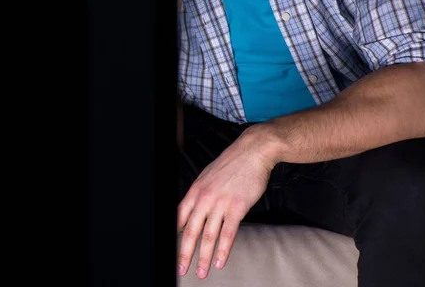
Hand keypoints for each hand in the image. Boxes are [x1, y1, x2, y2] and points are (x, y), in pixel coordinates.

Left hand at [177, 128, 273, 278]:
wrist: (252, 151)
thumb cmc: (232, 163)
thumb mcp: (207, 176)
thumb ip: (199, 194)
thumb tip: (192, 212)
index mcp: (196, 190)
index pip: (179, 218)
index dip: (174, 236)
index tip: (171, 251)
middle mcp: (205, 198)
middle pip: (191, 231)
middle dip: (184, 254)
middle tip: (182, 270)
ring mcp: (220, 203)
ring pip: (208, 236)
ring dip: (204, 257)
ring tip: (201, 272)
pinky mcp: (237, 207)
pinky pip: (228, 233)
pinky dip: (223, 250)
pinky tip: (219, 261)